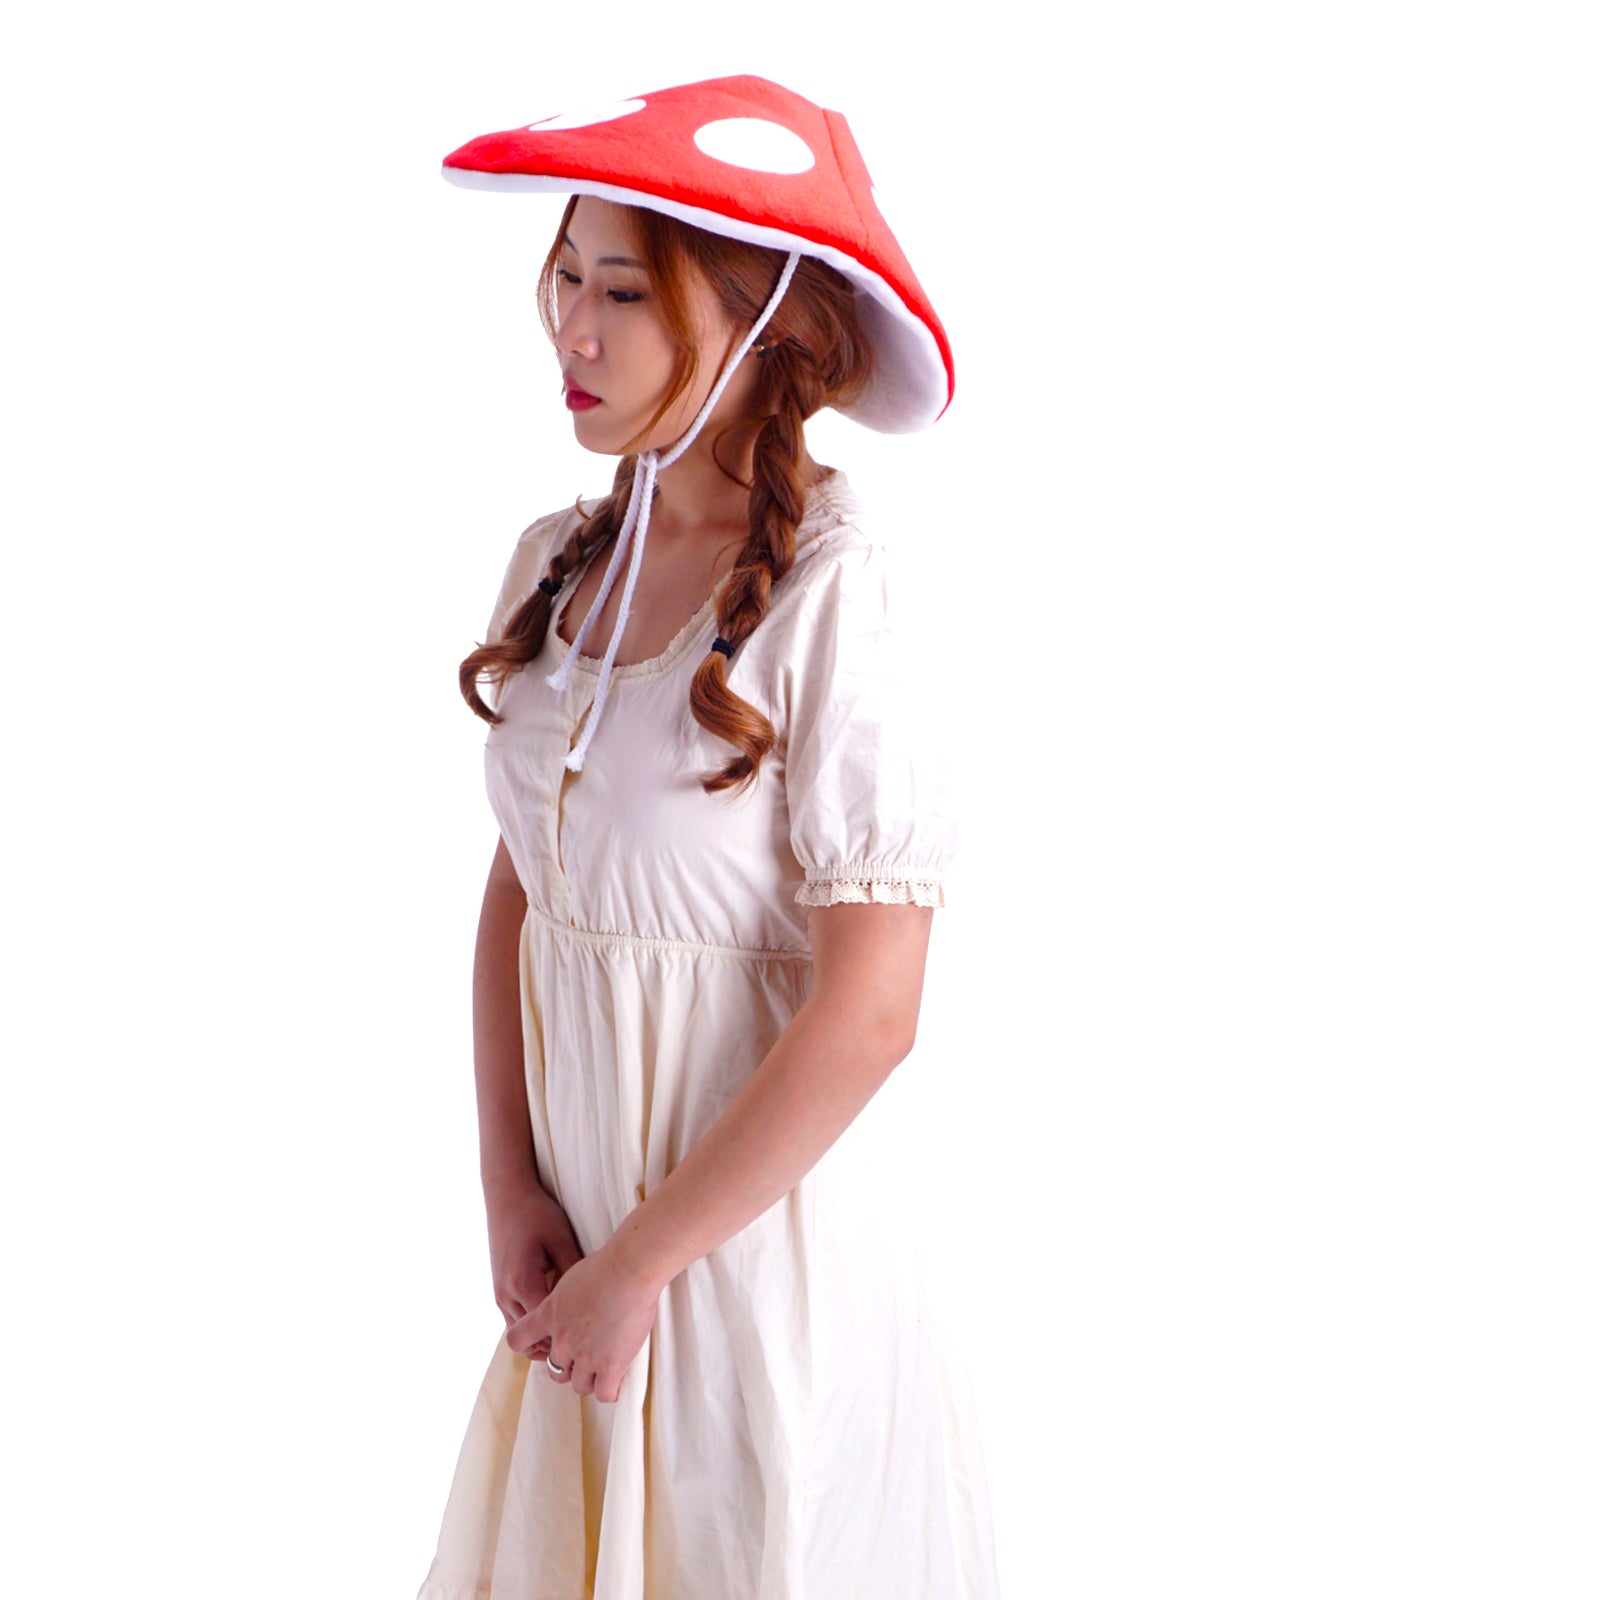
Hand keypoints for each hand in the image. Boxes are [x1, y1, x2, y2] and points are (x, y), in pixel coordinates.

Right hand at [485, 1174, 584, 1360]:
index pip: (546, 1329)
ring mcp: (499, 1294)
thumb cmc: (537, 1215)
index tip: (595, 1344)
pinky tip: (558, 1324)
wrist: (507, 1196)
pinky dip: (535, 1328)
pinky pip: (517, 1320)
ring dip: (544, 1341)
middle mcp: (506, 1295)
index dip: (570, 1340)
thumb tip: (594, 1299)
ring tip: (575, 1342)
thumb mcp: (561, 1240)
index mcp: (522, 1283)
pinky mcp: (500, 1290)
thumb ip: (574, 1272)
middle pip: (531, 1339)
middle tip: (588, 1352)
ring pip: (521, 1334)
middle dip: (557, 1347)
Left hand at [505, 1243, 662, 1403]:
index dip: (530, 1345)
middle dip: (570, 1365)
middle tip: (587, 1354)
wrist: (630, 1269)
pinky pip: (605, 1394)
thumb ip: (563, 1301)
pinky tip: (617, 1378)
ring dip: (590, 1378)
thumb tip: (570, 1306)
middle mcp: (562, 1340)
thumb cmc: (606, 1265)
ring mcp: (585, 1356)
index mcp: (549, 1315)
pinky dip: (610, 1390)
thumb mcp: (571, 1278)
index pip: (517, 1340)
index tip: (547, 1342)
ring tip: (605, 1366)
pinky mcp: (610, 1366)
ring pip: (580, 1385)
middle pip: (555, 1371)